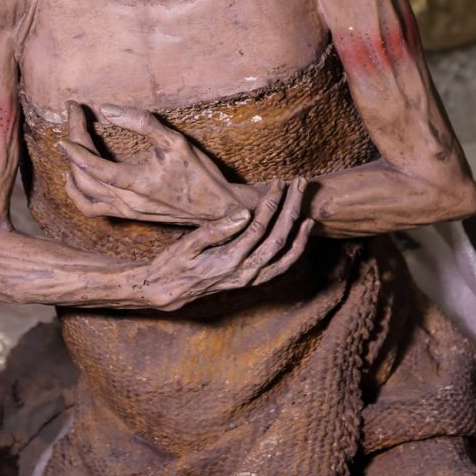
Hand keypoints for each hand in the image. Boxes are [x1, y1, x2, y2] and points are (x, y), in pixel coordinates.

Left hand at [59, 101, 251, 224]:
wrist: (215, 209)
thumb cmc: (198, 173)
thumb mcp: (174, 141)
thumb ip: (141, 122)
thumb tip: (107, 109)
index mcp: (135, 183)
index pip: (90, 163)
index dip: (75, 139)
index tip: (70, 113)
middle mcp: (125, 202)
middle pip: (82, 174)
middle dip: (73, 142)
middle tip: (74, 117)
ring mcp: (125, 212)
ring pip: (82, 193)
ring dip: (72, 167)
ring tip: (72, 141)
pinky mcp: (128, 215)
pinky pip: (91, 209)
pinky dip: (77, 193)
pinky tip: (73, 177)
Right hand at [131, 180, 313, 310]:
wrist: (167, 292)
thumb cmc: (175, 263)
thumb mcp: (188, 244)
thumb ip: (217, 229)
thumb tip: (245, 213)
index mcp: (229, 260)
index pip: (259, 227)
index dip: (271, 203)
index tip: (278, 183)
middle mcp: (245, 272)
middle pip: (278, 238)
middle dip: (291, 208)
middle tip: (299, 184)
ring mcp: (250, 279)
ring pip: (285, 256)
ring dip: (299, 230)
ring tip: (307, 206)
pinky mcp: (251, 281)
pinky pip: (281, 268)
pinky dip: (295, 251)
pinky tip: (301, 233)